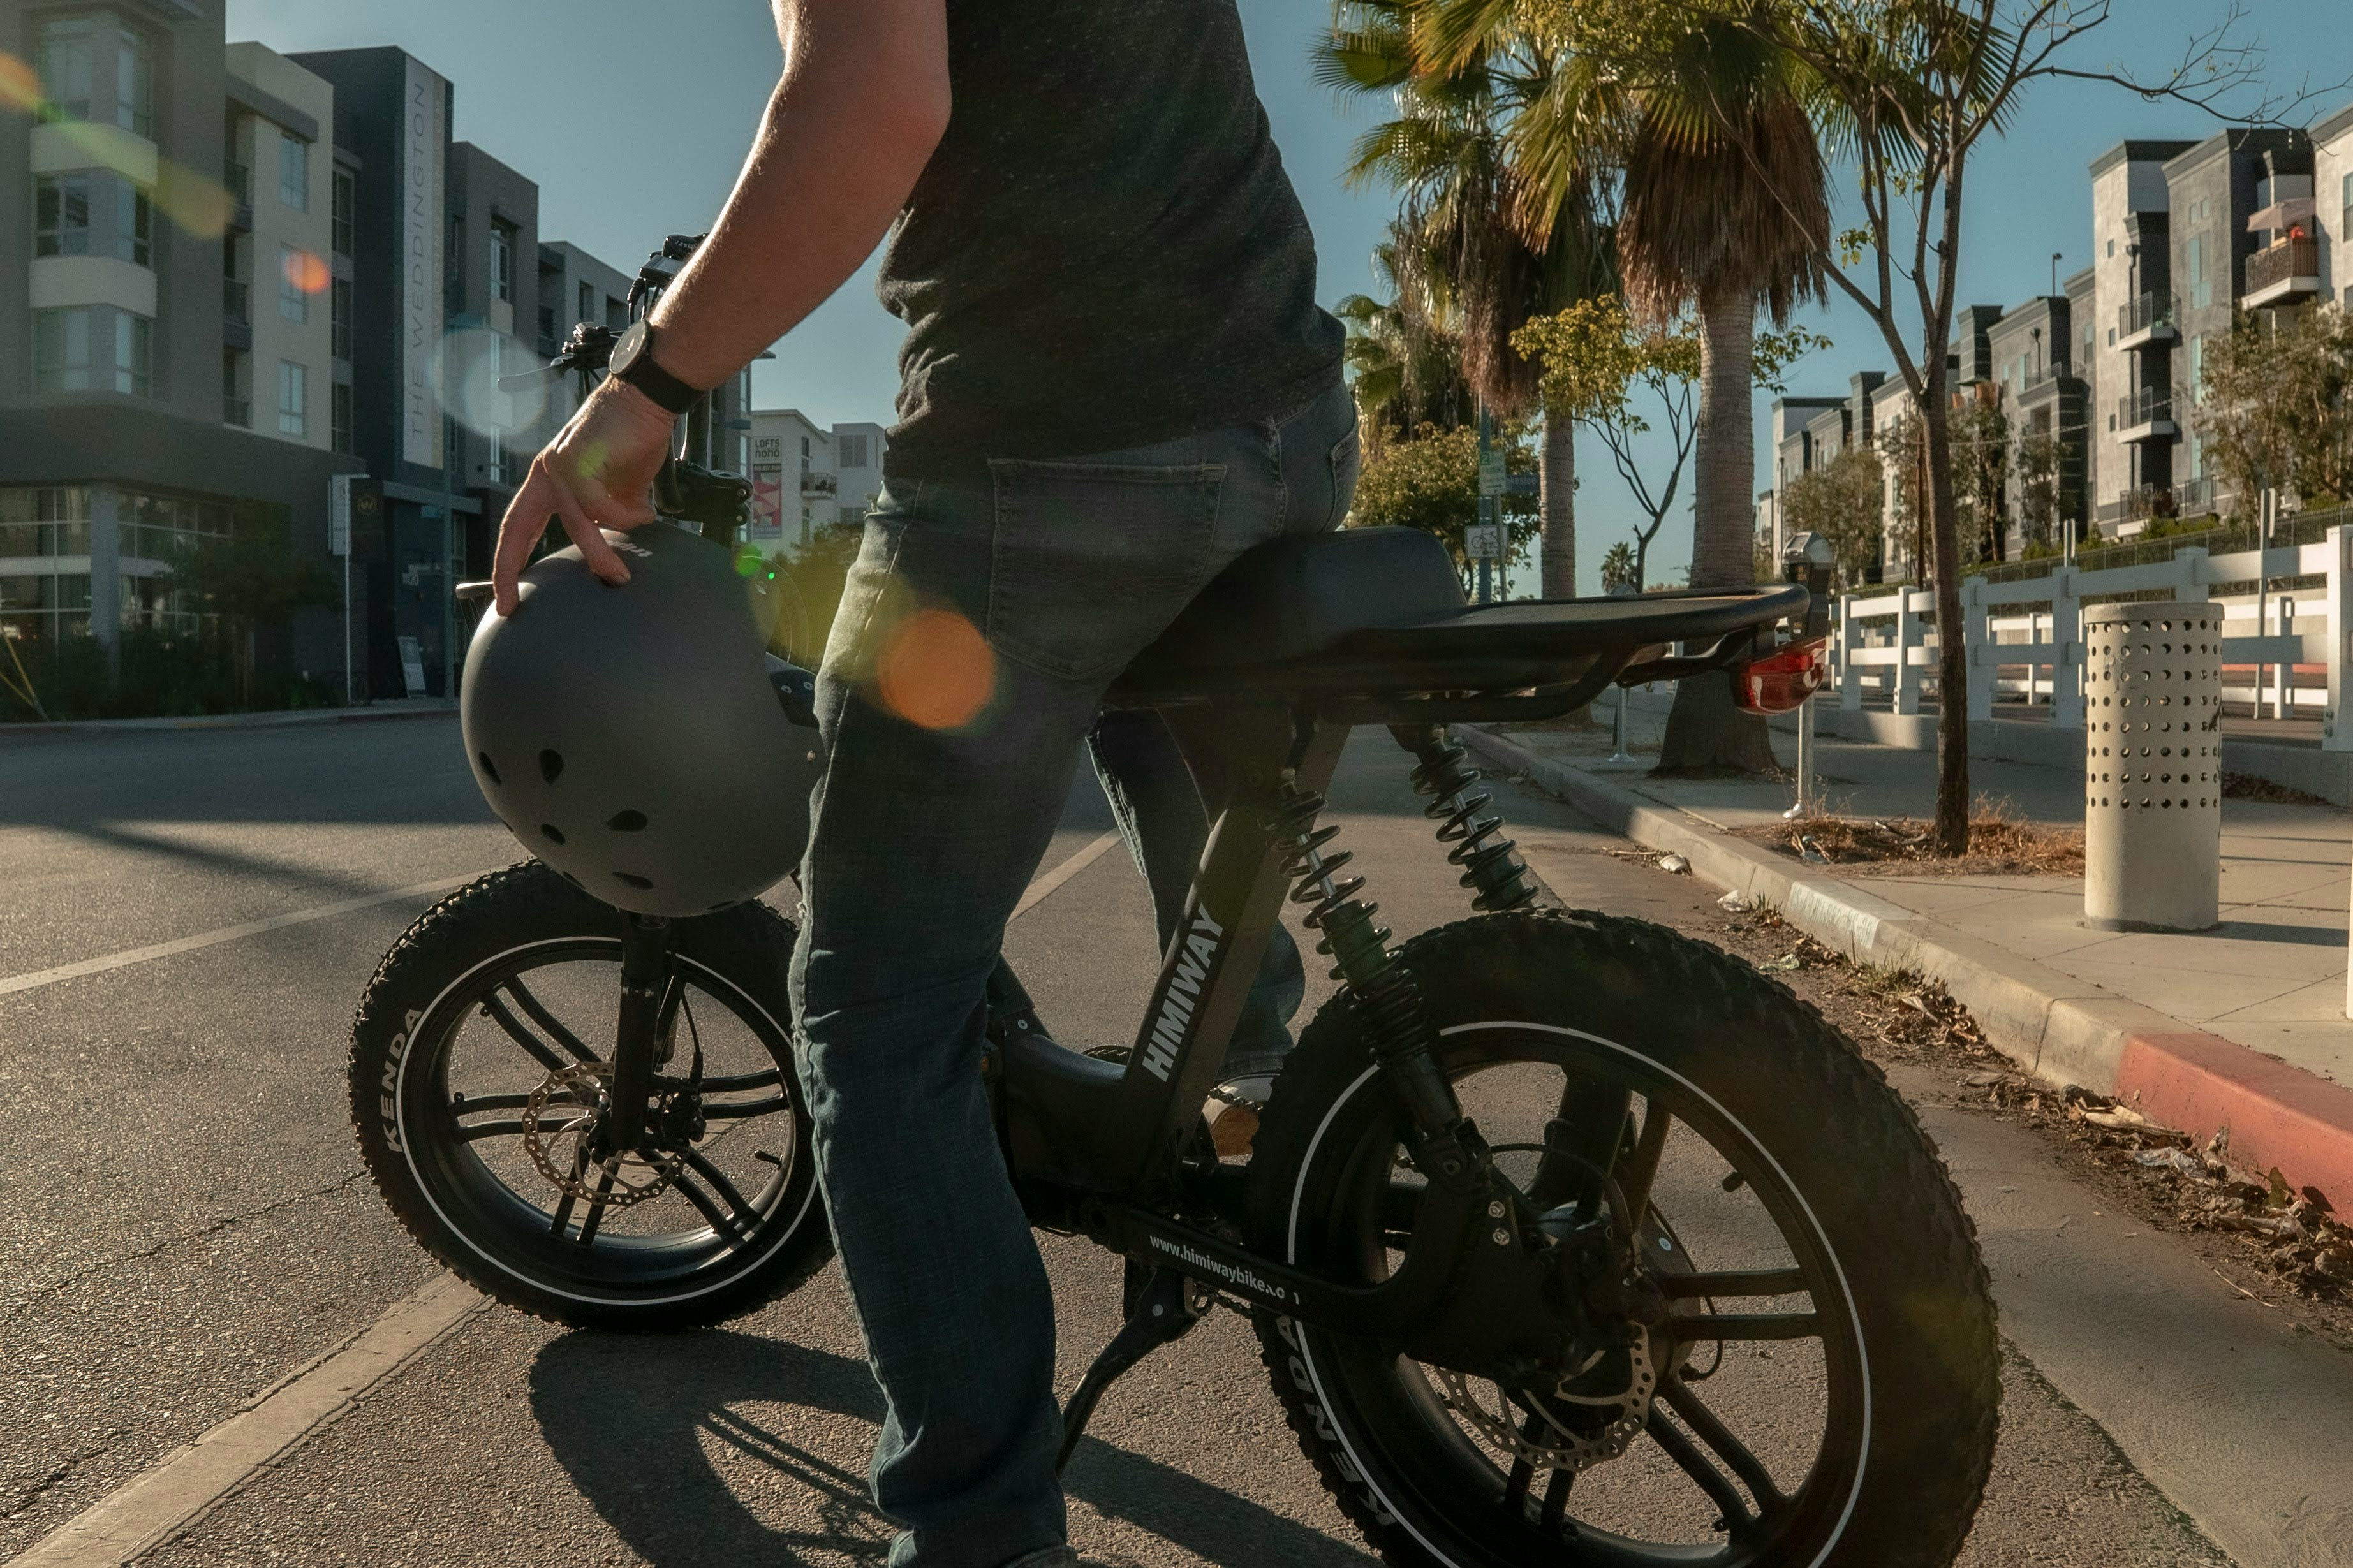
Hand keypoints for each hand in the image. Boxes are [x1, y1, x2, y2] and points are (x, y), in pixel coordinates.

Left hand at [490, 380, 678, 615]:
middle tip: (508, 605)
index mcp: (548, 481)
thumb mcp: (616, 491)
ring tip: (619, 575)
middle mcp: (546, 475)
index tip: (508, 597)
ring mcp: (558, 467)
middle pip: (516, 528)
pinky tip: (643, 513)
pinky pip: (599, 507)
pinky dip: (624, 516)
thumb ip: (608, 517)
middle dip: (507, 569)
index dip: (510, 563)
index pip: (519, 527)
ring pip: (574, 523)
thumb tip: (619, 546)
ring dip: (599, 553)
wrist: (645, 401)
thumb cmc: (632, 440)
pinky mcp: (577, 461)